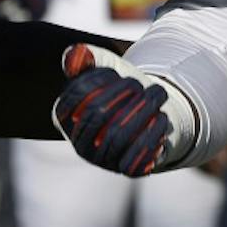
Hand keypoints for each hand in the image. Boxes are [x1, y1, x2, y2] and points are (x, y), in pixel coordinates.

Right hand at [52, 44, 196, 175]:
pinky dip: (151, 135)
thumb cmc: (123, 88)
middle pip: (97, 114)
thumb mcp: (107, 66)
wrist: (152, 112)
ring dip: (142, 111)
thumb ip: (88, 56)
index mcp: (65, 117)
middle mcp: (79, 142)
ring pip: (117, 136)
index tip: (117, 71)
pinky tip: (161, 118)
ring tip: (158, 94)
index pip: (77, 96)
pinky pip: (134, 159)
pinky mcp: (124, 170)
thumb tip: (74, 56)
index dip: (100, 80)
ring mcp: (101, 160)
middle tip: (142, 84)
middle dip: (123, 94)